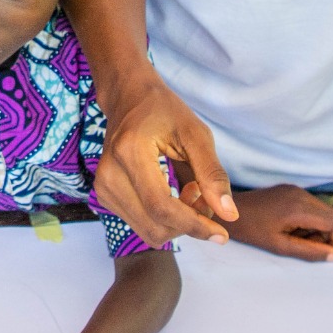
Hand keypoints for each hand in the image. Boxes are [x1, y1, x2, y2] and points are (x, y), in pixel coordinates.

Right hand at [94, 71, 237, 246]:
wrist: (127, 98)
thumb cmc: (163, 111)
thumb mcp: (195, 134)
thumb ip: (212, 174)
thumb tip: (229, 215)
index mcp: (129, 153)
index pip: (162, 207)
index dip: (194, 226)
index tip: (222, 234)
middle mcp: (109, 174)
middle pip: (156, 226)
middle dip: (190, 223)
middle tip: (207, 196)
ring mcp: (103, 187)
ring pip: (150, 231)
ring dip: (179, 222)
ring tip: (192, 191)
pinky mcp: (104, 195)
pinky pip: (142, 224)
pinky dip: (166, 219)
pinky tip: (175, 193)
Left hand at [185, 183, 332, 260]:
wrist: (228, 211)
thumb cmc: (251, 230)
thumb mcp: (280, 246)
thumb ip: (309, 251)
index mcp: (299, 208)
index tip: (322, 252)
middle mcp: (301, 194)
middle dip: (328, 235)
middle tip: (306, 244)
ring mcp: (296, 190)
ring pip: (325, 212)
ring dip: (318, 228)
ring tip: (294, 236)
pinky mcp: (291, 190)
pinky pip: (312, 206)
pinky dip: (309, 220)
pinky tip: (290, 226)